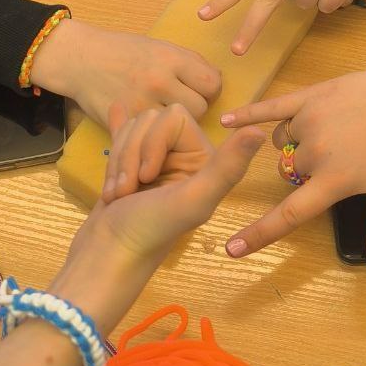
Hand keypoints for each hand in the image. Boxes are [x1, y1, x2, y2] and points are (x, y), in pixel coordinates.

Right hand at [30, 18, 220, 124]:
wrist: (80, 60)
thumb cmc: (121, 50)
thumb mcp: (158, 46)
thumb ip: (187, 62)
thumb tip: (215, 80)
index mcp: (170, 58)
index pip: (212, 82)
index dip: (209, 89)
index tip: (199, 90)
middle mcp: (159, 81)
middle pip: (200, 108)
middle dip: (195, 109)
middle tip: (181, 106)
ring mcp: (142, 104)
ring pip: (178, 127)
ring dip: (175, 126)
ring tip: (165, 118)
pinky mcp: (126, 123)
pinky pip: (153, 136)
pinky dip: (154, 136)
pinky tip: (149, 127)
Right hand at [50, 103, 263, 334]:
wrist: (105, 256)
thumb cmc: (150, 230)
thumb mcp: (193, 200)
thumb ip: (227, 167)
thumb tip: (260, 131)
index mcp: (203, 162)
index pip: (173, 116)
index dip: (153, 142)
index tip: (148, 177)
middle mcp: (182, 159)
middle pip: (150, 119)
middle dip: (131, 154)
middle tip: (129, 189)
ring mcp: (154, 162)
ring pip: (132, 129)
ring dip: (118, 161)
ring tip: (118, 193)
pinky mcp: (128, 167)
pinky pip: (124, 134)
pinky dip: (119, 128)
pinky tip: (116, 109)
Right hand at [219, 64, 365, 282]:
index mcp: (335, 180)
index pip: (289, 214)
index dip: (258, 235)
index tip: (231, 250)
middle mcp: (315, 151)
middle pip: (289, 173)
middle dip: (302, 174)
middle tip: (338, 160)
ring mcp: (309, 119)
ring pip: (283, 143)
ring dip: (295, 145)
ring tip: (330, 134)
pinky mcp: (309, 95)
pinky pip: (271, 106)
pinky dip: (248, 114)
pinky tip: (227, 119)